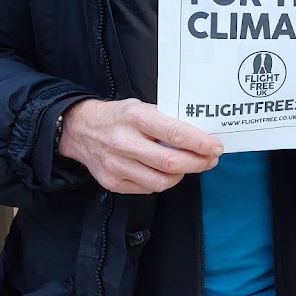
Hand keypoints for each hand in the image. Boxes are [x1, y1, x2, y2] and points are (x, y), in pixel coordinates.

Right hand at [57, 98, 223, 193]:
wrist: (79, 130)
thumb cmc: (117, 117)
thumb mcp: (140, 107)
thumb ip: (165, 120)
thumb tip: (198, 135)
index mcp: (135, 117)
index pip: (174, 132)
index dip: (200, 143)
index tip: (216, 146)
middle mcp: (124, 142)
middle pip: (171, 162)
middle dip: (198, 163)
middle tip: (211, 159)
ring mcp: (117, 165)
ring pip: (161, 181)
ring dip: (182, 175)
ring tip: (190, 166)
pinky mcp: (112, 182)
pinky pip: (148, 188)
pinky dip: (162, 181)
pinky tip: (166, 171)